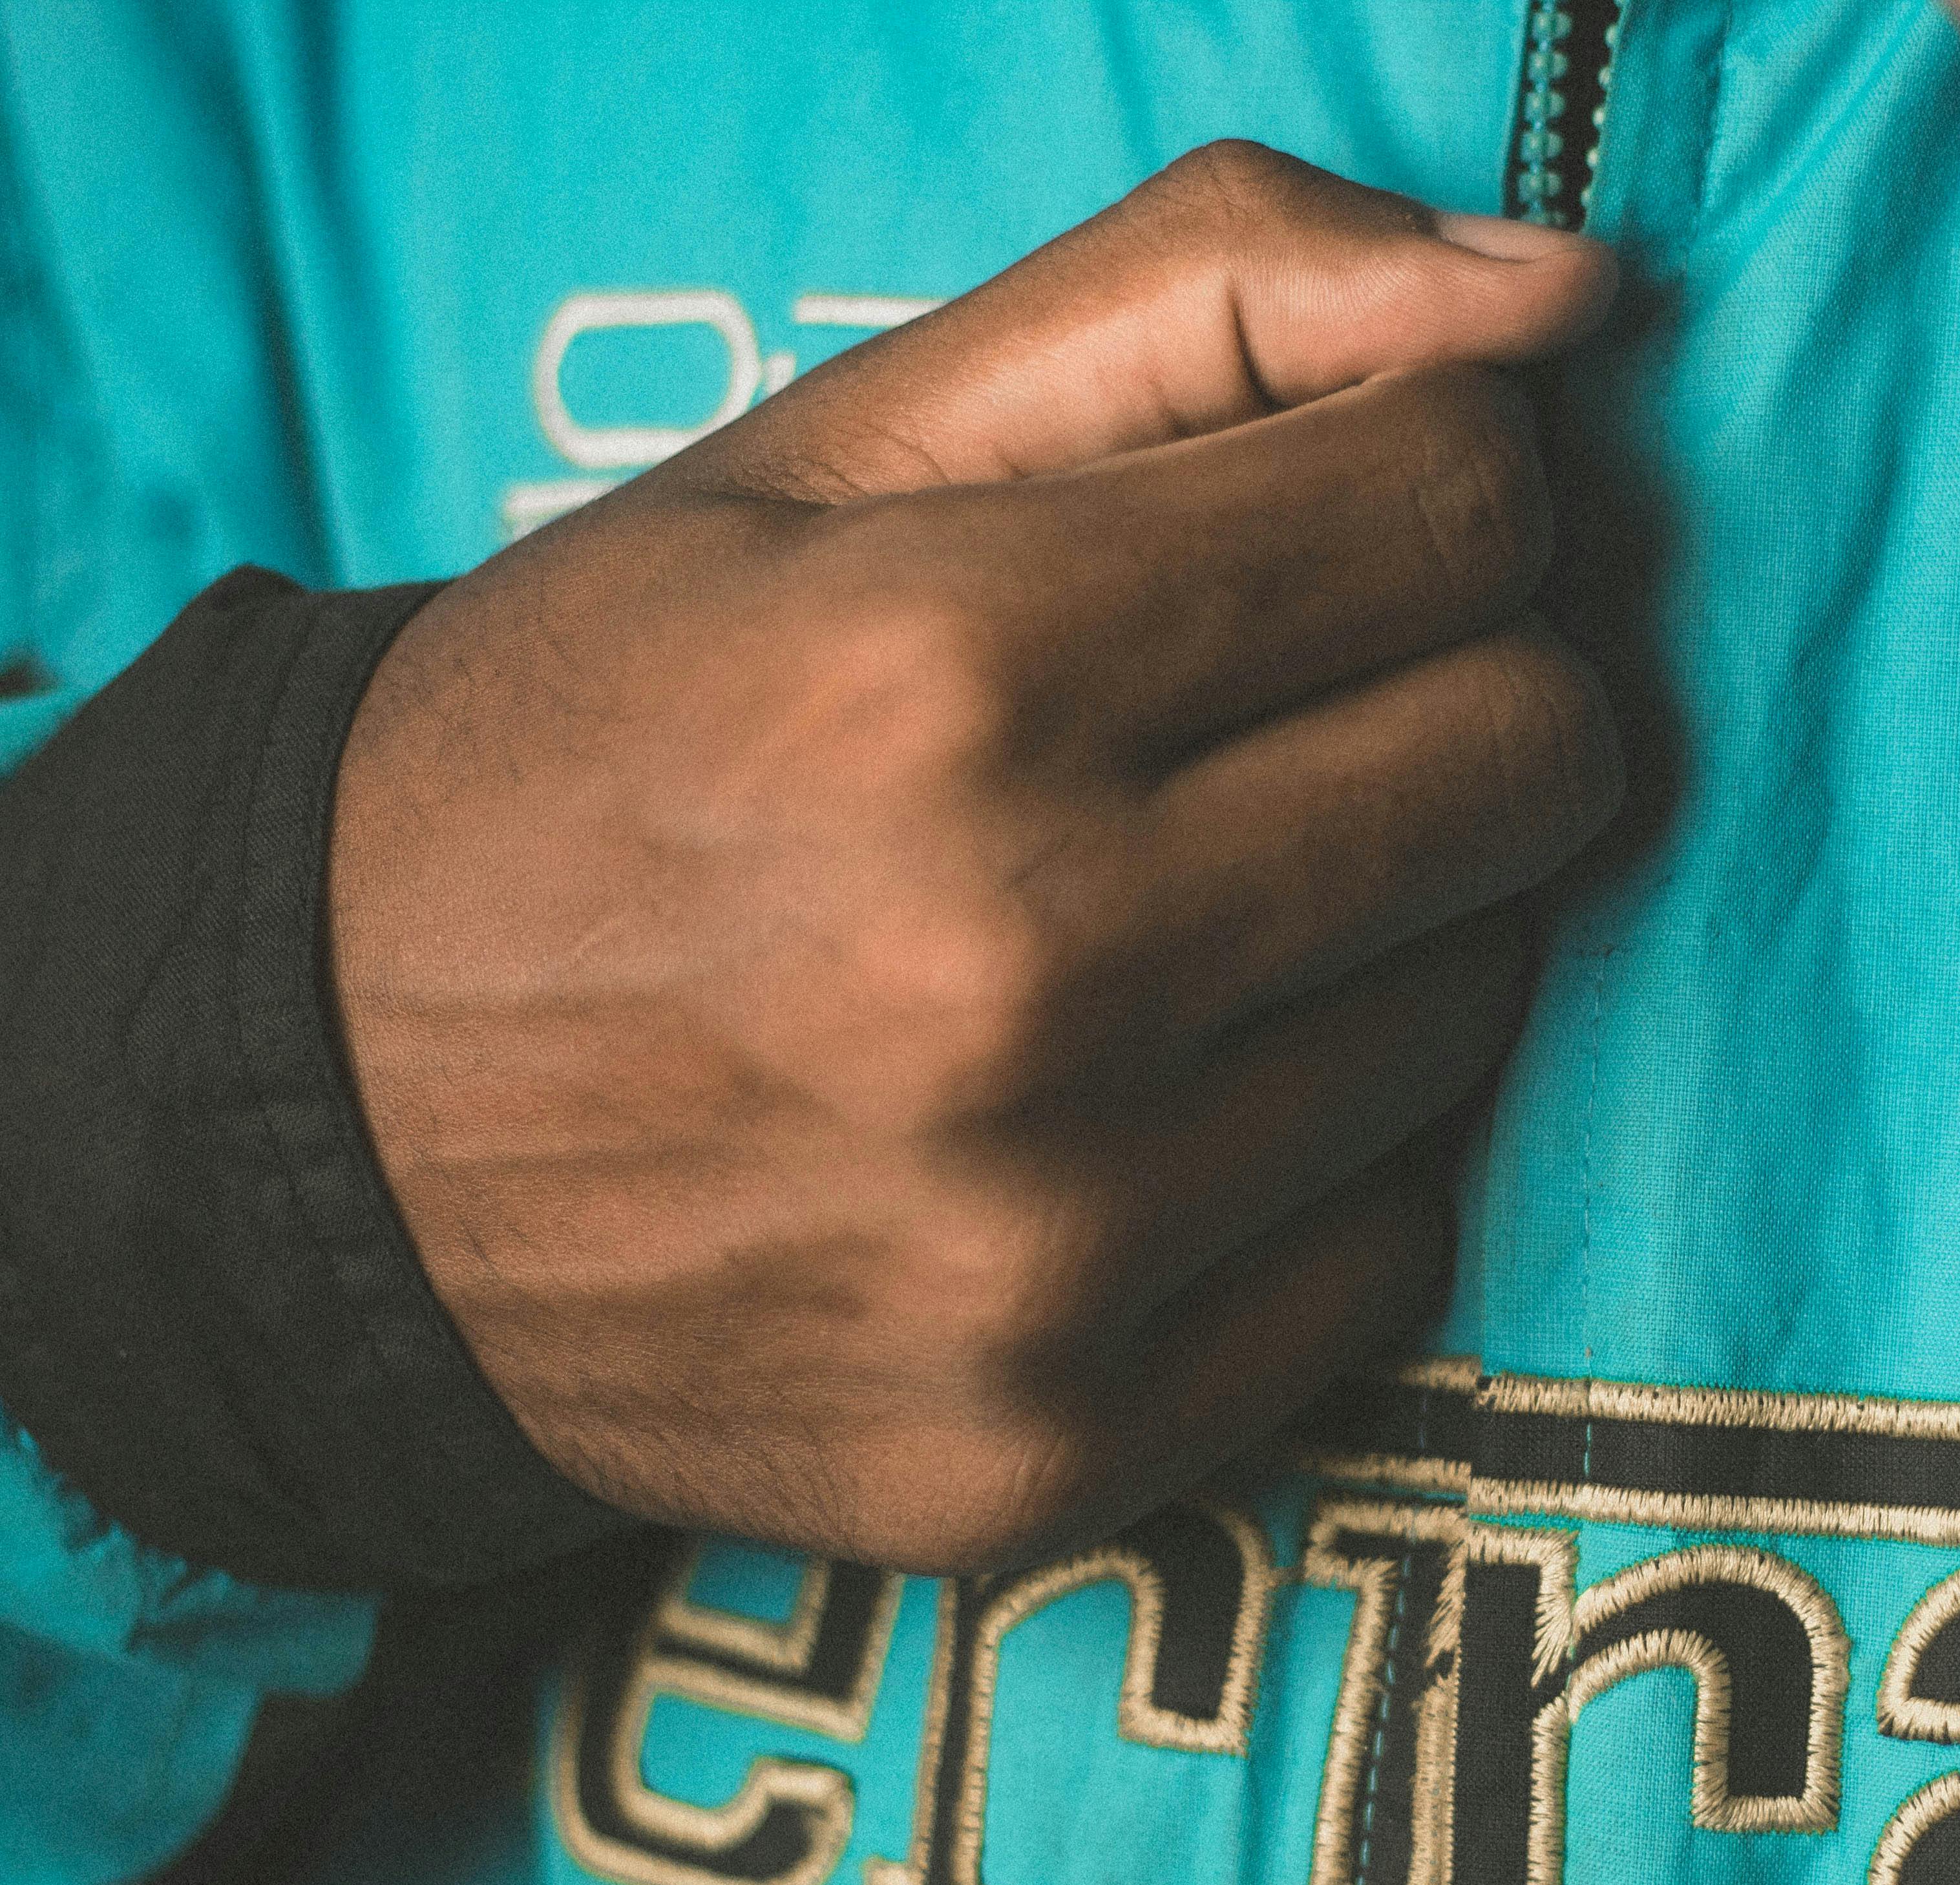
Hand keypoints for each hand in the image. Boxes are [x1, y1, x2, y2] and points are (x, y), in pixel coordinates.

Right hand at [329, 144, 1619, 1571]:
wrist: (318, 1142)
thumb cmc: (600, 752)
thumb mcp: (827, 458)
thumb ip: (1202, 297)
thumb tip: (1568, 293)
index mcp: (945, 678)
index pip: (1464, 504)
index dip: (1428, 488)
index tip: (1328, 532)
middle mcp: (1011, 982)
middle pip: (1531, 762)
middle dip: (1454, 701)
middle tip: (1277, 731)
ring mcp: (1043, 1252)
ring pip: (1480, 1012)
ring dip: (1379, 939)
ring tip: (1170, 929)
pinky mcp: (1056, 1444)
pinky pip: (1391, 1248)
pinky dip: (1310, 1163)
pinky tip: (1144, 1116)